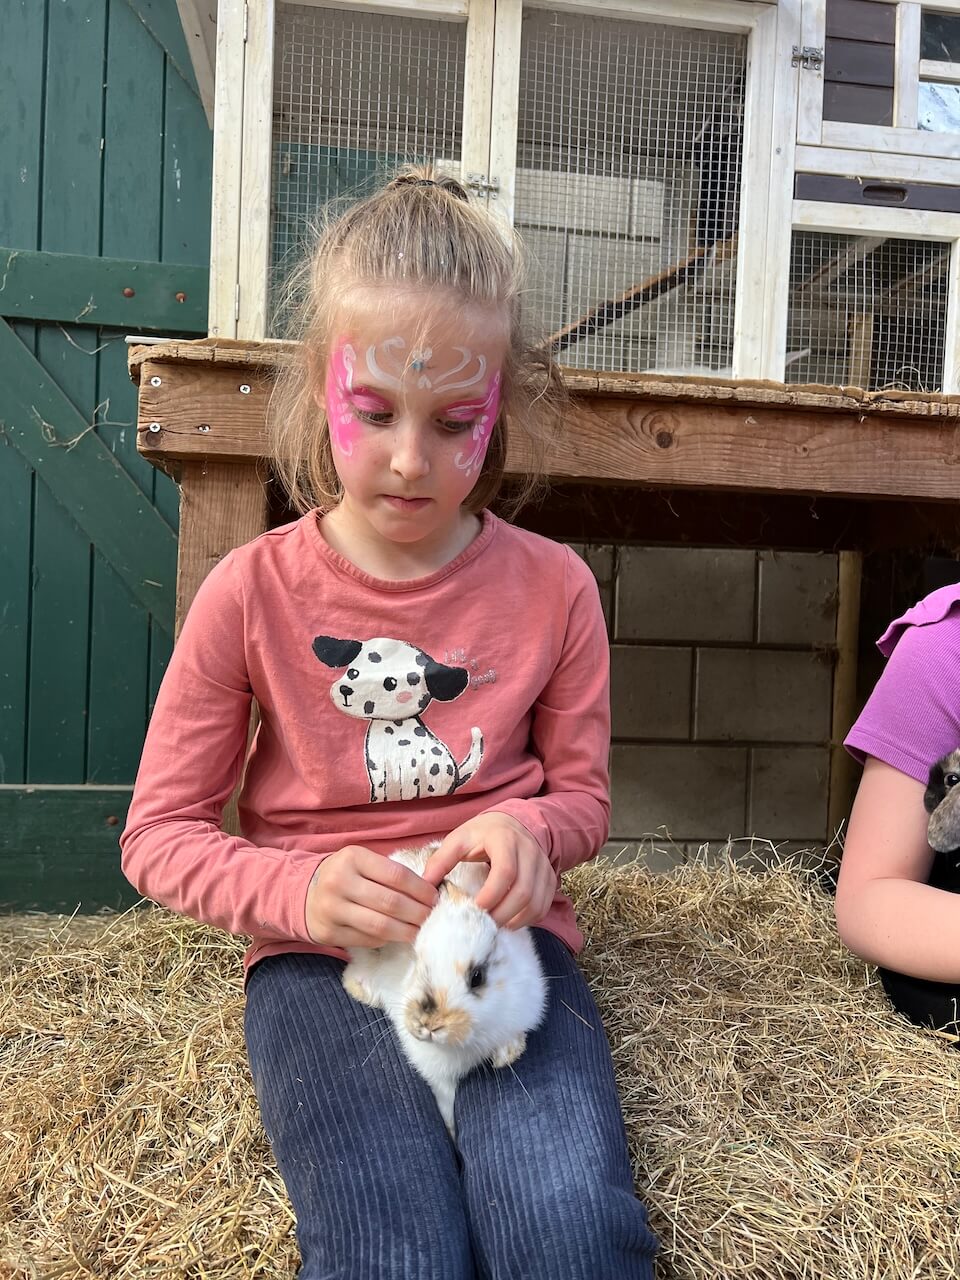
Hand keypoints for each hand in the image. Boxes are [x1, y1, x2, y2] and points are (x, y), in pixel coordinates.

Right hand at [305, 845, 437, 948]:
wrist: (305, 894)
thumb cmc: (345, 875)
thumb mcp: (363, 862)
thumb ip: (390, 873)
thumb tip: (429, 891)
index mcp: (352, 858)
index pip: (397, 875)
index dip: (421, 889)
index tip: (435, 897)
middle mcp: (339, 882)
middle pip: (391, 903)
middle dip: (418, 913)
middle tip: (432, 917)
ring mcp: (332, 909)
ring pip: (380, 926)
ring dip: (407, 931)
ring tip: (421, 930)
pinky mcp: (329, 933)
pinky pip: (367, 940)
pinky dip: (387, 939)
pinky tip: (397, 935)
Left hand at [422, 813, 555, 929]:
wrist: (512, 823)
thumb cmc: (482, 833)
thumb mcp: (459, 839)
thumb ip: (441, 860)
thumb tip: (424, 887)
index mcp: (505, 840)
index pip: (505, 872)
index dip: (490, 896)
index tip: (473, 910)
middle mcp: (530, 852)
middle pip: (523, 892)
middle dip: (501, 914)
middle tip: (482, 925)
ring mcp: (543, 866)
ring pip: (536, 902)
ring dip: (515, 920)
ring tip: (494, 925)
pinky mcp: (549, 878)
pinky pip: (543, 906)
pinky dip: (527, 919)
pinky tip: (509, 920)